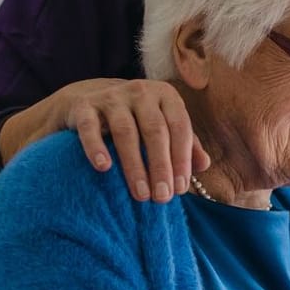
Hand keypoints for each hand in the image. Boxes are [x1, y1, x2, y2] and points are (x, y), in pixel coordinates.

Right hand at [0, 78, 208, 202]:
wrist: (92, 101)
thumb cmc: (139, 121)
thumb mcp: (165, 127)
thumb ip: (186, 145)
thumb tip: (204, 165)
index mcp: (166, 96)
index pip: (180, 127)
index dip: (182, 159)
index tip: (180, 189)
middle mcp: (141, 91)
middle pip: (155, 131)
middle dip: (160, 167)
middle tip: (162, 197)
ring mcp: (111, 96)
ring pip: (126, 132)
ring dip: (134, 166)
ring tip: (140, 194)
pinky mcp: (84, 106)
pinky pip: (90, 127)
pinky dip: (96, 147)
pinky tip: (104, 168)